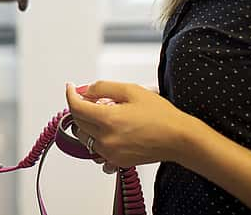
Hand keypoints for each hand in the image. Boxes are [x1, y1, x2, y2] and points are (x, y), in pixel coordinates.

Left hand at [65, 80, 195, 169]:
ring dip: (87, 124)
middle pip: (78, 122)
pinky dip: (96, 140)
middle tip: (90, 99)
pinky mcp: (117, 162)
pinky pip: (96, 151)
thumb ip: (103, 88)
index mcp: (108, 120)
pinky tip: (107, 131)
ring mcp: (111, 153)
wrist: (180, 139)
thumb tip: (86, 90)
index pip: (76, 107)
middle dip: (80, 108)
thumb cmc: (161, 115)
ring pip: (85, 137)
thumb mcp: (130, 90)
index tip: (71, 88)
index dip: (70, 95)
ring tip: (104, 114)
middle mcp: (106, 139)